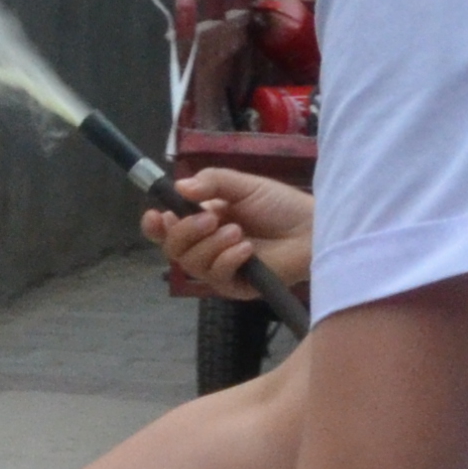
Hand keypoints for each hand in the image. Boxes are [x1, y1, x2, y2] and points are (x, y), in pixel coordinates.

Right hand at [148, 169, 310, 301]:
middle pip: (173, 248)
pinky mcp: (237, 287)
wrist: (313, 228)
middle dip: (185, 232)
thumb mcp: (244, 185)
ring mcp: (220, 268)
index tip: (155, 215)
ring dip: (211, 245)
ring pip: (192, 264)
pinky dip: (227, 260)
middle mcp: (206, 246)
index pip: (167, 229)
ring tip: (237, 231)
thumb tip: (180, 186)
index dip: (154, 226)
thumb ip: (212, 181)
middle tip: (209, 218)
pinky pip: (217, 277)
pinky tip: (247, 250)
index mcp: (203, 221)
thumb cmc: (281, 206)